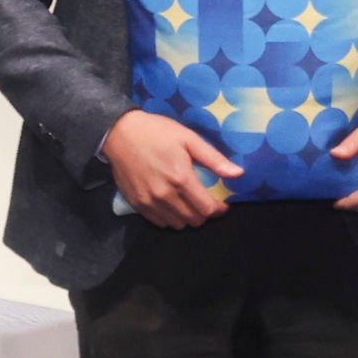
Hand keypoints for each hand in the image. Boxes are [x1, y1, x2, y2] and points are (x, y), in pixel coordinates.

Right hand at [105, 109, 240, 228]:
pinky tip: (172, 204)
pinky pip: (159, 223)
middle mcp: (165, 195)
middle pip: (194, 220)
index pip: (207, 209)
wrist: (119, 133)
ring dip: (187, 217)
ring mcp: (149, 202)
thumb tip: (238, 174)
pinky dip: (170, 218)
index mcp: (181, 179)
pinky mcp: (136, 204)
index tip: (222, 204)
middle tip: (205, 202)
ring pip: (177, 225)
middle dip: (204, 214)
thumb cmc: (157, 132)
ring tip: (189, 203)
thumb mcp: (188, 138)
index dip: (219, 210)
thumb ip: (214, 159)